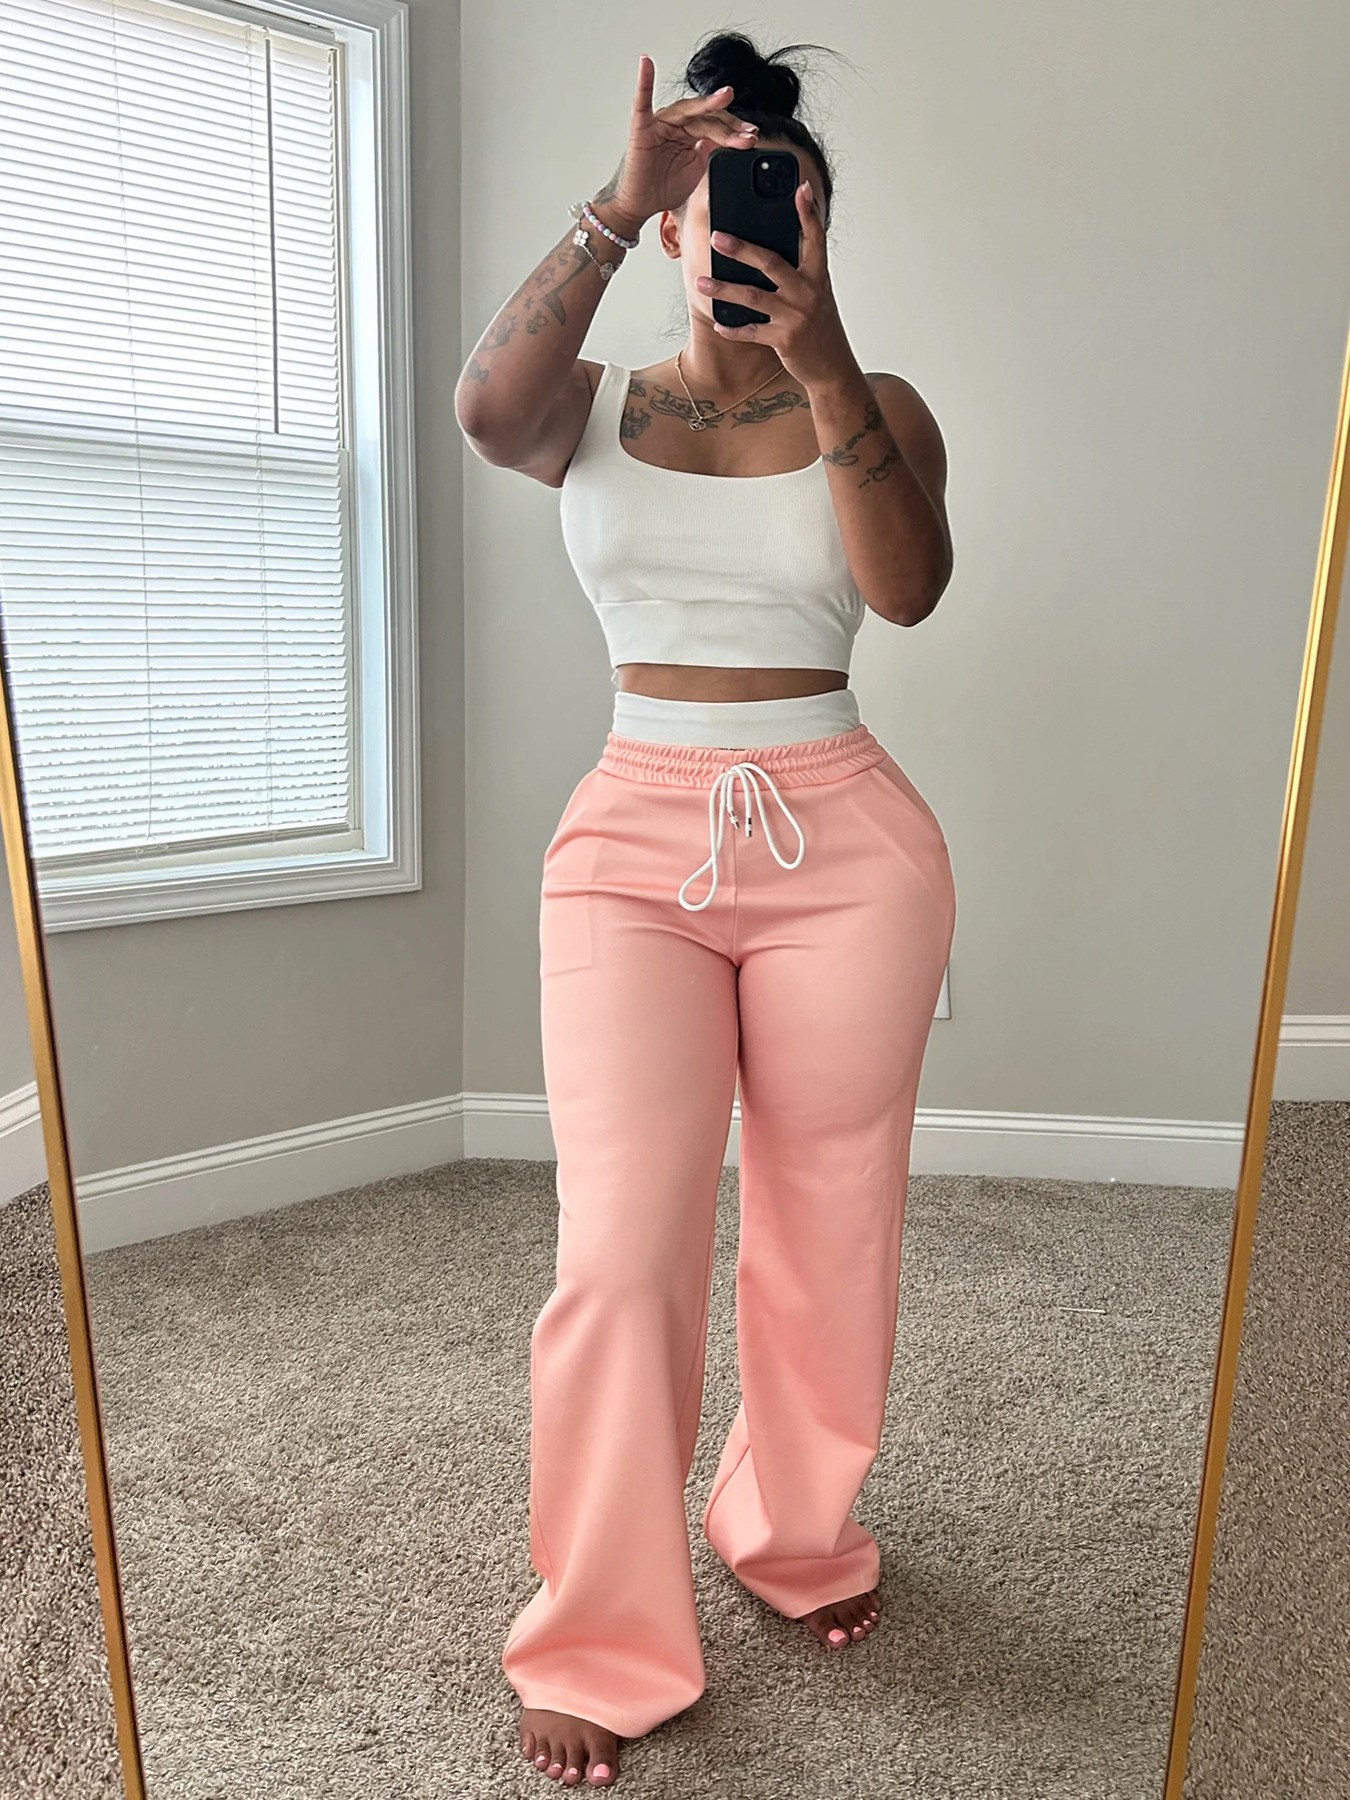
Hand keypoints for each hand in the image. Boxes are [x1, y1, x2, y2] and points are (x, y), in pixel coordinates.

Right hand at [600, 52, 761, 229]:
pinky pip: (642, 103)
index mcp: (691, 132)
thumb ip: (712, 152)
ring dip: (708, 103)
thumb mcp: (697, 169)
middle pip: (707, 118)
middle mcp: (677, 123)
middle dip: (730, 124)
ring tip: (726, 95)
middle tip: (749, 130)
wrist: (640, 204)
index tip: (753, 137)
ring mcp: (660, 123)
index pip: (716, 126)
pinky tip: (646, 64)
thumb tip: (735, 142)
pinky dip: (644, 82)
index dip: (735, 132)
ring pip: (688, 111)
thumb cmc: (664, 187)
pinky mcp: (642, 128)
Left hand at [696, 181, 854, 391]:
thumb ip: (798, 273)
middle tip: (717, 237)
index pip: (815, 238)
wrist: (832, 367)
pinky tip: (718, 323)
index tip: (801, 189)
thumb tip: (765, 253)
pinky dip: (733, 328)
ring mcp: (795, 316)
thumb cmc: (819, 327)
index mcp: (817, 276)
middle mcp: (808, 292)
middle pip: (771, 262)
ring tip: (701, 283)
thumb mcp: (816, 294)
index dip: (808, 213)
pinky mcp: (785, 340)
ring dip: (724, 289)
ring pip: (753, 297)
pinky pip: (751, 331)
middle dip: (741, 249)